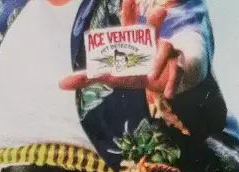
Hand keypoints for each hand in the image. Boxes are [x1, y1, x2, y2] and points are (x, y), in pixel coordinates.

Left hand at [59, 0, 189, 97]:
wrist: (166, 83)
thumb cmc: (137, 74)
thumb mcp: (112, 77)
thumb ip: (88, 78)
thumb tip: (60, 83)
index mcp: (135, 40)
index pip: (130, 22)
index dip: (129, 10)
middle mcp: (153, 41)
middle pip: (154, 26)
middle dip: (155, 19)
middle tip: (158, 11)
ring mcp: (168, 53)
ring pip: (167, 48)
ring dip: (159, 60)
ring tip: (149, 76)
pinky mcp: (179, 68)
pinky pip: (178, 73)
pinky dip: (173, 83)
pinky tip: (168, 94)